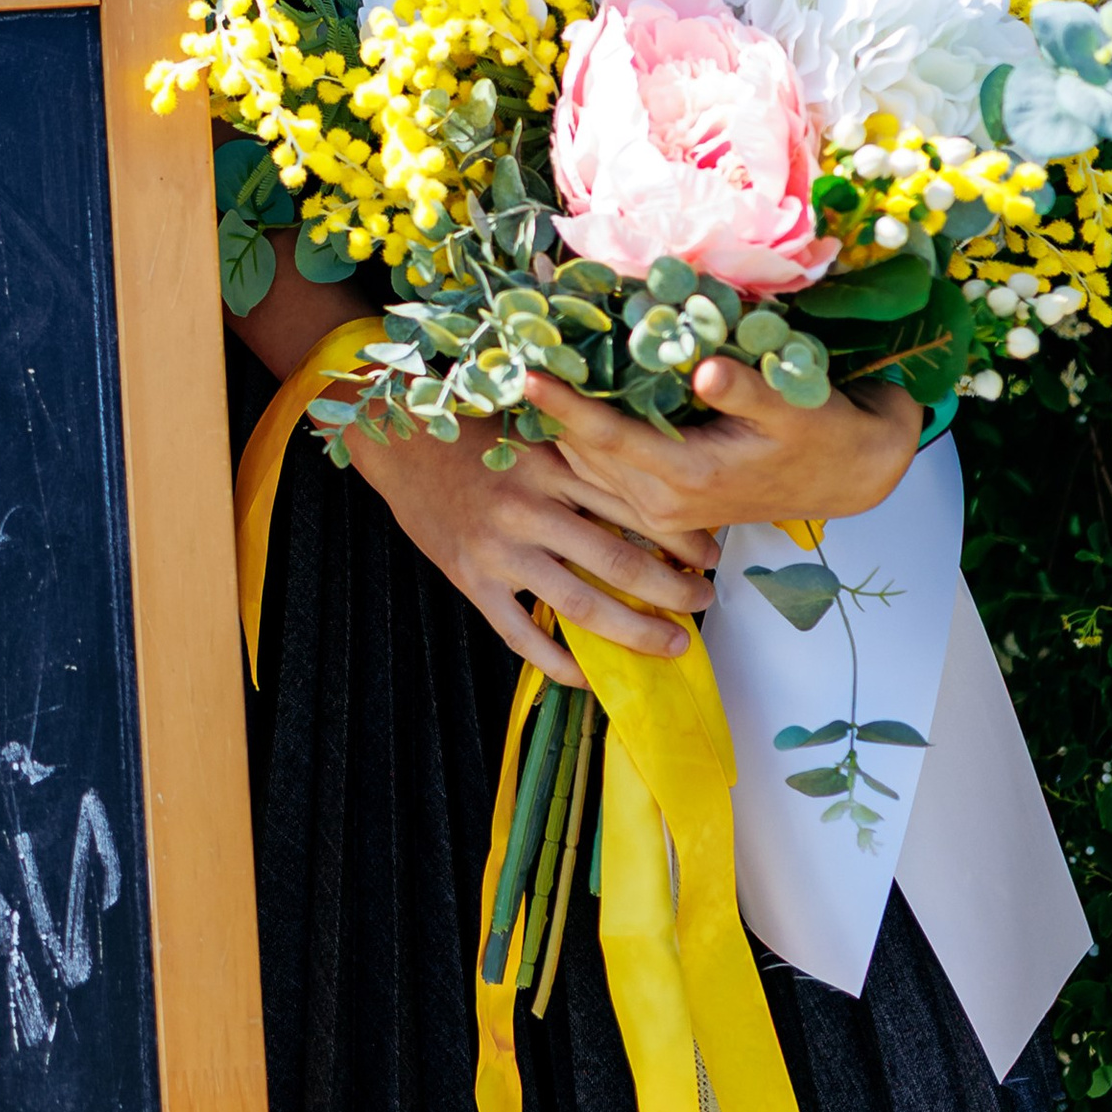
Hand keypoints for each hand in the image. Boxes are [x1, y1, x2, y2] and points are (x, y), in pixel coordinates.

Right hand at [342, 423, 719, 688]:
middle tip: (703, 603)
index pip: (633, 506)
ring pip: (582, 604)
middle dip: (673, 589)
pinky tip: (589, 677)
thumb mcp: (532, 434)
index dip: (680, 535)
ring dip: (636, 631)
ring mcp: (500, 549)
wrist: (399, 442)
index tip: (712, 553)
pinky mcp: (472, 581)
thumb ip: (580, 462)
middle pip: (619, 561)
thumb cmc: (473, 436)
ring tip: (673, 644)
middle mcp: (531, 508)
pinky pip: (523, 636)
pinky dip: (560, 663)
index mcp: (552, 465)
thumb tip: (647, 494)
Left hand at [532, 360, 922, 537]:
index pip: (608, 437)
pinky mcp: (662, 503)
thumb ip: (746, 390)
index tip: (524, 371)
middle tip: (506, 350)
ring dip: (557, 421)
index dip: (565, 404)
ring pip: (587, 463)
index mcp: (687, 479)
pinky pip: (604, 469)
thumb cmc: (822, 434)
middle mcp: (663, 502)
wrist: (848, 475)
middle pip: (583, 451)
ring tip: (518, 368)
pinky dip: (580, 436)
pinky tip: (560, 398)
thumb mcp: (792, 406)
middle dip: (546, 406)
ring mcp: (659, 508)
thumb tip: (705, 369)